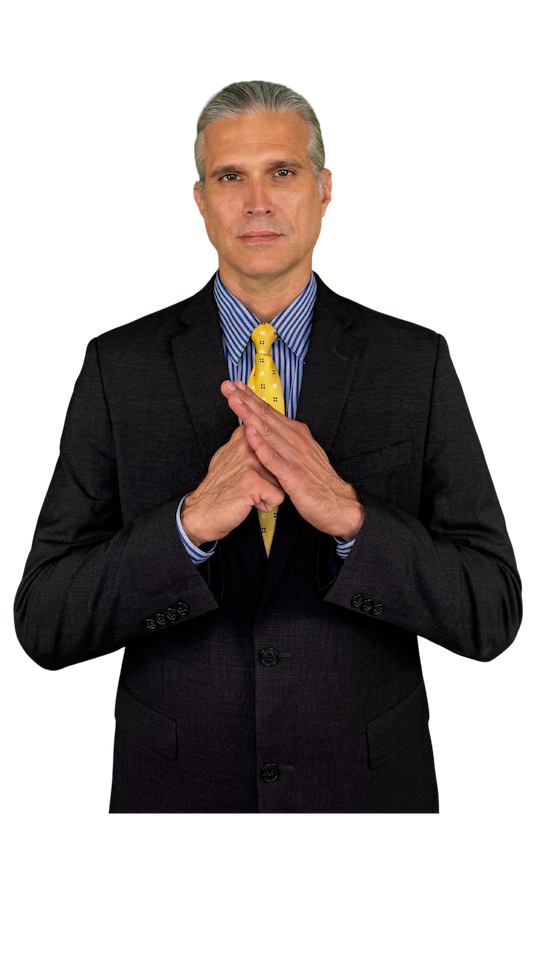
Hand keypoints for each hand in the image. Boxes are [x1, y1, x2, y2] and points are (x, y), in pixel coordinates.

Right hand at [180, 424, 284, 545]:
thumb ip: (242, 444)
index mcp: (244, 437)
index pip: (275, 447)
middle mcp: (247, 446)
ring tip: (247, 494)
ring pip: (281, 481)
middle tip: (247, 486)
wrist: (203, 511)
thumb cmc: (218, 488)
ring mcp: (250, 463)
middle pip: (280, 465)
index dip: (269, 464)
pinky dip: (266, 505)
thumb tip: (256, 434)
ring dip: (267, 494)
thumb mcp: (226, 456)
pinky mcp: (253, 482)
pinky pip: (278, 496)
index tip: (253, 471)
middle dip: (270, 481)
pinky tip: (249, 503)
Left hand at [221, 380, 364, 539]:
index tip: (235, 386)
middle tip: (228, 386)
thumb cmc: (318, 482)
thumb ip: (286, 441)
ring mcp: (295, 457)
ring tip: (234, 401)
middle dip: (245, 400)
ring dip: (249, 415)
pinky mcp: (293, 475)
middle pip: (266, 417)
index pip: (270, 412)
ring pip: (267, 432)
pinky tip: (249, 433)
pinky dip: (261, 445)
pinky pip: (274, 458)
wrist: (338, 504)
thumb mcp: (302, 455)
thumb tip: (270, 430)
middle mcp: (296, 441)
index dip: (252, 398)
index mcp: (297, 434)